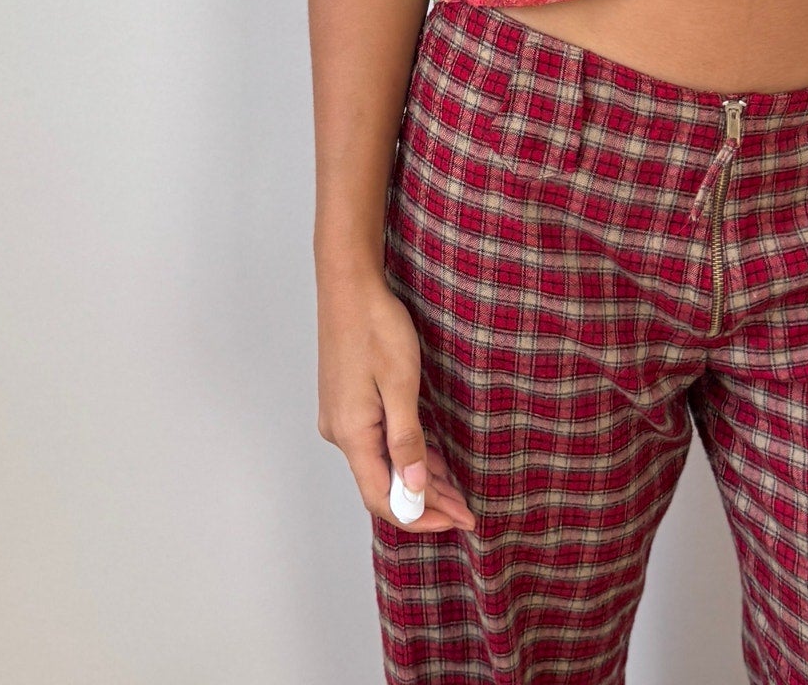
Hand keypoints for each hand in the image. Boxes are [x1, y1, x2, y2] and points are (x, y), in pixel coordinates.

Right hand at [317, 269, 476, 534]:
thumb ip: (406, 440)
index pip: (383, 498)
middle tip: (467, 510)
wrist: (349, 286)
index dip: (420, 517)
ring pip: (382, 464)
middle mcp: (340, 433)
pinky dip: (405, 455)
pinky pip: (378, 443)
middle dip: (426, 501)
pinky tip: (432, 459)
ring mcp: (342, 418)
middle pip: (383, 485)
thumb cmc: (376, 327)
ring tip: (457, 491)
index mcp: (351, 434)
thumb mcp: (400, 384)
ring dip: (417, 479)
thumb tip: (415, 490)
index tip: (457, 521)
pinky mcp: (349, 404)